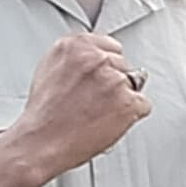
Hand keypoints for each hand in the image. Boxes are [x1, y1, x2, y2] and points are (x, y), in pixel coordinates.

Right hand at [9, 31, 151, 179]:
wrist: (42, 141)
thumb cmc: (44, 113)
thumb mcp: (51, 68)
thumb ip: (76, 58)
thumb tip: (94, 57)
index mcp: (76, 46)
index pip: (111, 46)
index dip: (107, 65)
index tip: (102, 75)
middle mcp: (96, 59)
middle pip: (123, 65)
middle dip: (112, 82)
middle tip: (93, 100)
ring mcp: (114, 80)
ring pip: (134, 85)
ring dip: (122, 98)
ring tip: (96, 112)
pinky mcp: (128, 101)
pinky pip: (143, 105)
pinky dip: (131, 116)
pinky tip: (109, 121)